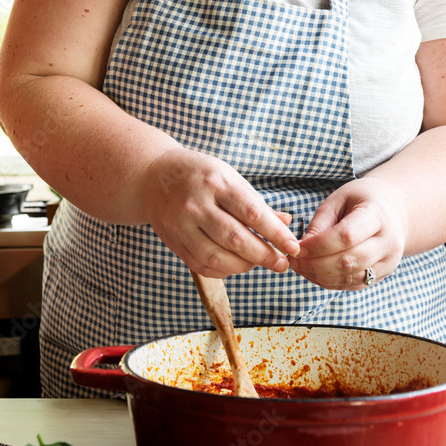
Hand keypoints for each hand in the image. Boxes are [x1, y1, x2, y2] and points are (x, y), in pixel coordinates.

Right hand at [141, 148, 298, 277]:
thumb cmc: (199, 175)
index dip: (277, 235)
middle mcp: (196, 204)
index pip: (253, 214)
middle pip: (236, 239)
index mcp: (216, 182)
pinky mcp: (174, 242)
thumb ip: (256, 203)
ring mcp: (182, 225)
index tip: (293, 247)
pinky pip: (203, 265)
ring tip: (260, 263)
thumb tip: (286, 224)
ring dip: (246, 266)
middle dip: (265, 255)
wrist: (151, 178)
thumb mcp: (229, 177)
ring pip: (218, 257)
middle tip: (282, 263)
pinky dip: (225, 270)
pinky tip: (238, 265)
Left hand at [289, 177, 406, 289]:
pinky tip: (313, 273)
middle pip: (349, 261)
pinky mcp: (383, 275)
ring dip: (319, 276)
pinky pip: (353, 284)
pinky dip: (329, 282)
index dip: (318, 246)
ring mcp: (389, 261)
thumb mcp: (338, 200)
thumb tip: (302, 249)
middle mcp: (389, 242)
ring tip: (299, 267)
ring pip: (350, 277)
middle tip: (292, 261)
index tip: (297, 247)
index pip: (347, 236)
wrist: (393, 210)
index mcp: (378, 216)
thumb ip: (320, 224)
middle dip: (315, 264)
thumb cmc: (361, 200)